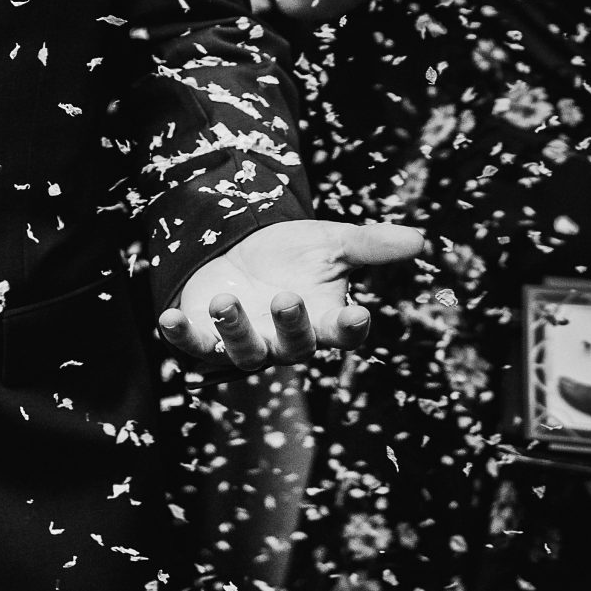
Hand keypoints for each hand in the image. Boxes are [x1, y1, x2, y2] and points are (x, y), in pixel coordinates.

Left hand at [158, 218, 425, 371]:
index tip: (357, 313)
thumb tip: (421, 238)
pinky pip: (194, 346)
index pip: (343, 332)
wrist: (241, 251)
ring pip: (244, 351)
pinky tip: (169, 317)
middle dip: (290, 325)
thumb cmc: (293, 254)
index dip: (350, 327)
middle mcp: (285, 339)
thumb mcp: (331, 242)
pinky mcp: (205, 338)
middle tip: (287, 298)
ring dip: (234, 329)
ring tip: (224, 300)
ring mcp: (245, 342)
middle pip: (294, 345)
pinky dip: (181, 335)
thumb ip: (371, 245)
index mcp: (322, 319)